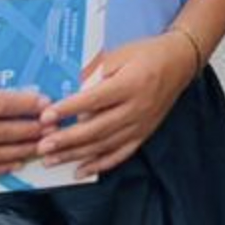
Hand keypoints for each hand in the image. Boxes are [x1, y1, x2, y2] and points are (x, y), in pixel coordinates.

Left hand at [37, 33, 199, 176]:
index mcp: (131, 84)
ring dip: (76, 154)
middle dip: (67, 139)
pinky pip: (121, 154)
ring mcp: (142, 124)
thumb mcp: (121, 54)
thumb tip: (68, 88)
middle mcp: (138, 107)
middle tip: (42, 145)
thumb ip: (96, 71)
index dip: (69, 109)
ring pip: (105, 145)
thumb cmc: (148, 54)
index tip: (46, 117)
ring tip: (51, 159)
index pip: (95, 99)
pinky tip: (80, 171)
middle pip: (98, 128)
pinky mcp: (145, 133)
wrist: (181, 62)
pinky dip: (100, 165)